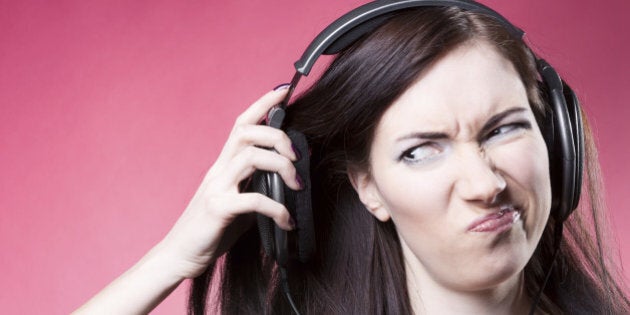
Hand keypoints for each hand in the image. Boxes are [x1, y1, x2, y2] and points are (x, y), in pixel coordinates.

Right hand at [157, 86, 301, 278]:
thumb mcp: (238, 204)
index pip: (241, 124)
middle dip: (278, 136)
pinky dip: (277, 209)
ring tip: (298, 185)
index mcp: (224, 165)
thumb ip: (256, 188)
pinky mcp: (219, 209)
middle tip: (298, 156)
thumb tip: (286, 183)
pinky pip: (253, 199)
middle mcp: (218, 170)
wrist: (179, 256)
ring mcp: (216, 187)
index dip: (262, 103)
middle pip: (247, 132)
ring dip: (282, 166)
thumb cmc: (210, 230)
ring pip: (250, 156)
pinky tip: (287, 222)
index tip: (284, 91)